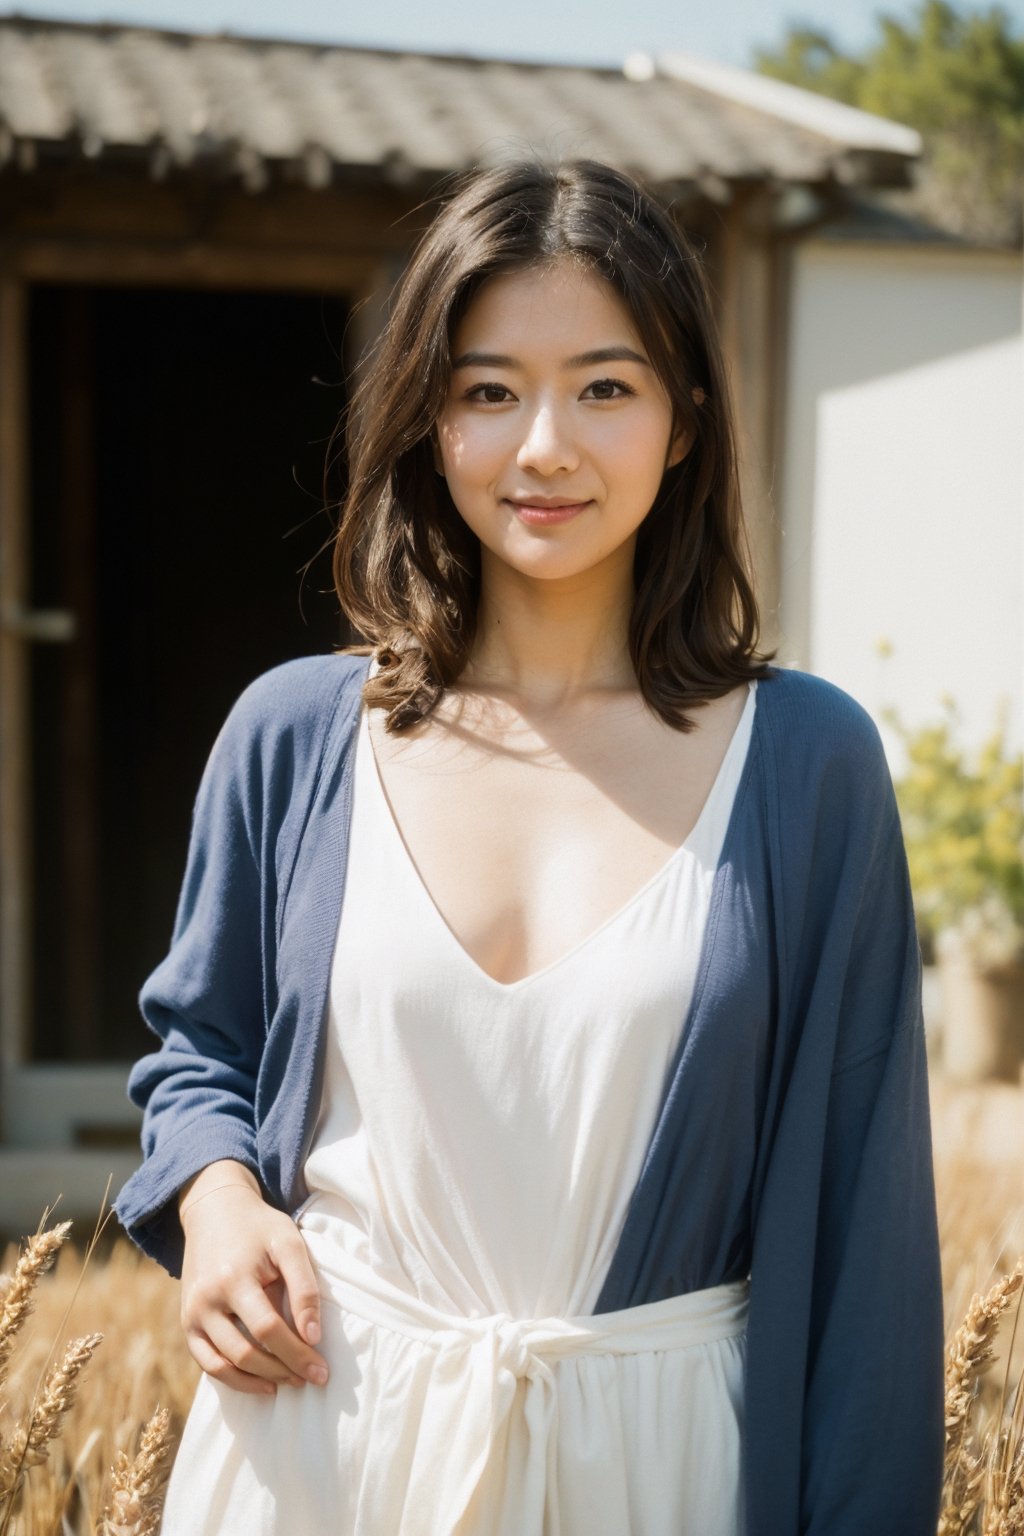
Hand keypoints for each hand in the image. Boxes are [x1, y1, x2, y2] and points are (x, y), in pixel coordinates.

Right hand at [180, 1182, 329, 1396]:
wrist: (215, 1211)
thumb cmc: (259, 1228)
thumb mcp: (288, 1243)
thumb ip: (304, 1287)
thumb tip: (313, 1336)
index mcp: (234, 1278)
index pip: (268, 1329)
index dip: (297, 1354)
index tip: (322, 1371)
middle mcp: (207, 1300)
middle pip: (246, 1352)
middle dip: (282, 1371)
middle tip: (311, 1378)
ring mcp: (192, 1314)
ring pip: (224, 1366)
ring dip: (259, 1381)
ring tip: (289, 1382)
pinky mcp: (188, 1323)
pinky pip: (207, 1364)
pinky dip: (233, 1379)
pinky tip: (261, 1383)